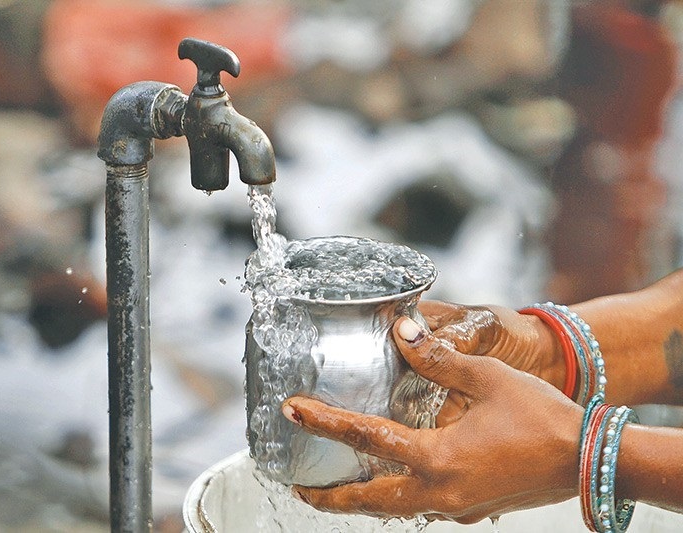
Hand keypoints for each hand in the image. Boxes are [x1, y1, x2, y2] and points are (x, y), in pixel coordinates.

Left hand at [282, 317, 581, 522]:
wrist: (589, 460)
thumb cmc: (542, 418)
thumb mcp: (488, 379)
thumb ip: (439, 358)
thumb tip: (401, 329)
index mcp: (437, 458)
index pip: (366, 437)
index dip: (323, 422)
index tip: (291, 411)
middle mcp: (439, 492)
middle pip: (368, 499)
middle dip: (329, 496)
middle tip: (298, 483)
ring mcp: (455, 507)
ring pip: (393, 510)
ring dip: (360, 499)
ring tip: (333, 488)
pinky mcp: (471, 510)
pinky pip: (421, 508)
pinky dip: (396, 498)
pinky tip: (394, 481)